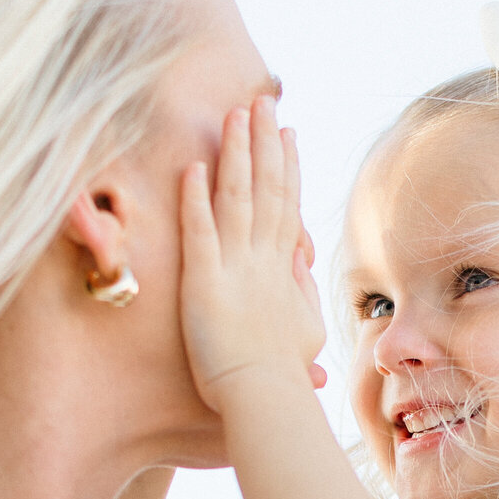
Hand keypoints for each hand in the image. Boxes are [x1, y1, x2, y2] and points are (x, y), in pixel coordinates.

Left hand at [179, 98, 325, 411]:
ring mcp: (234, 268)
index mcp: (284, 268)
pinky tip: (194, 166)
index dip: (286, 166)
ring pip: (236, 198)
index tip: (288, 133)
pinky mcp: (204, 282)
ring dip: (235, 154)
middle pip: (264, 188)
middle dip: (263, 141)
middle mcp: (262, 259)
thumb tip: (300, 256)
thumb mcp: (304, 326)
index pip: (286, 204)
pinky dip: (196, 198)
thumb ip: (300, 287)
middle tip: (261, 100)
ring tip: (234, 115)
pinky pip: (200, 232)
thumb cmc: (283, 374)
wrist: (266, 398)